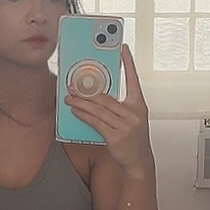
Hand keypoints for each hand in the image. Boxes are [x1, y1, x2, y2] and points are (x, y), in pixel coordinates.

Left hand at [64, 44, 153, 176]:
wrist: (139, 161)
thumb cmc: (134, 139)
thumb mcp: (132, 119)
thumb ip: (119, 106)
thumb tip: (97, 95)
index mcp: (139, 105)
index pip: (133, 80)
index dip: (128, 63)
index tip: (123, 49)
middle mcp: (133, 114)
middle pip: (106, 97)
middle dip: (87, 90)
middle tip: (74, 84)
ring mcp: (125, 126)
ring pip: (98, 109)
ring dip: (81, 102)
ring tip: (70, 97)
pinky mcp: (115, 137)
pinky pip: (95, 122)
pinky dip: (83, 115)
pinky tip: (75, 111)